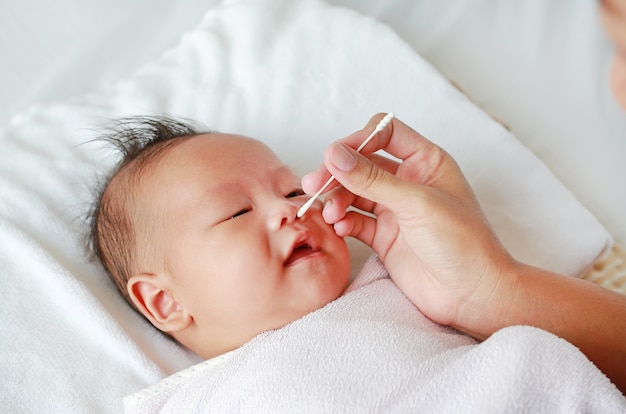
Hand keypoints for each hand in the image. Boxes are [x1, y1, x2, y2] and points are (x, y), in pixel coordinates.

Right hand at [302, 113, 515, 329]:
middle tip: (315, 185)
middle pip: (362, 162)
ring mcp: (396, 210)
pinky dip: (343, 222)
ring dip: (337, 199)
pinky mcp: (385, 237)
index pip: (385, 132)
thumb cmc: (464, 244)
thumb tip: (335, 155)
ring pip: (354, 192)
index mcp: (426, 162)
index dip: (359, 139)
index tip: (336, 157)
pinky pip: (355, 221)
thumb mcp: (417, 204)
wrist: (474, 296)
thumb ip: (373, 179)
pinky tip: (339, 228)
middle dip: (338, 172)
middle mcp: (409, 182)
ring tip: (329, 214)